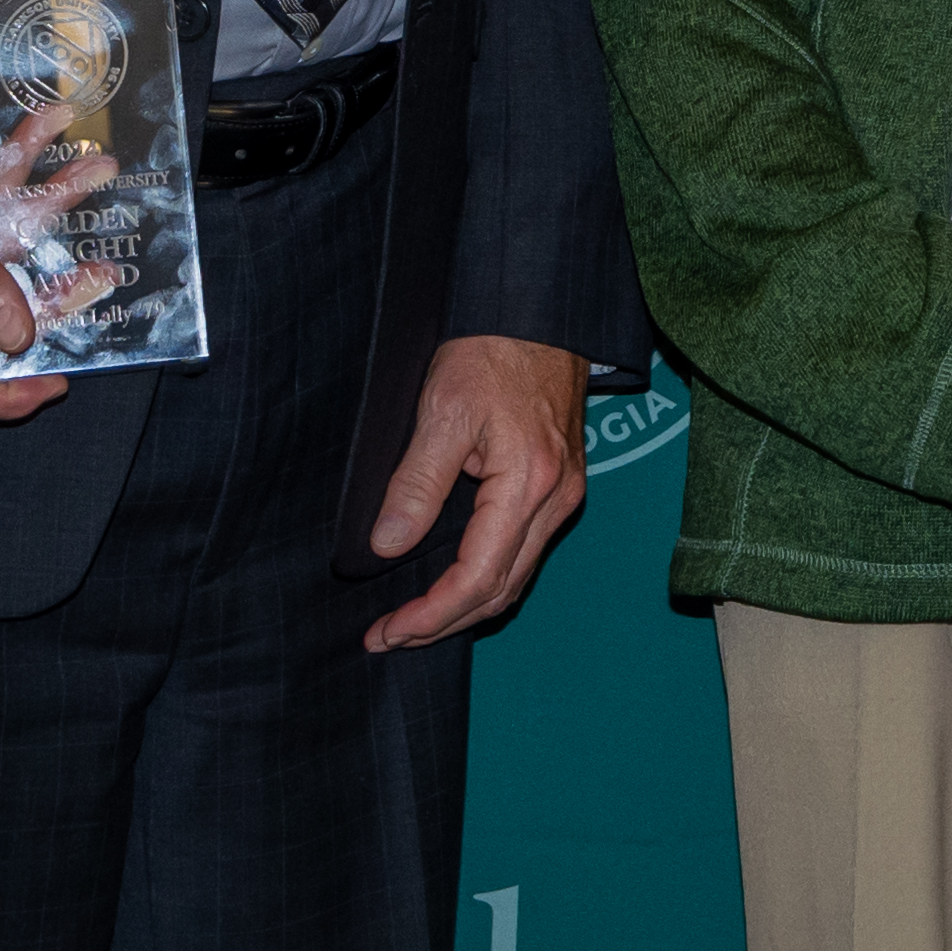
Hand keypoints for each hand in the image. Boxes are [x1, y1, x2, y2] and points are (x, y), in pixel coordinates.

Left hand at [366, 335, 595, 648]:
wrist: (538, 314)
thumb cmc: (491, 352)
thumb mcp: (441, 412)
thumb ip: (416, 483)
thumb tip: (387, 546)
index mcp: (530, 484)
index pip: (478, 578)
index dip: (430, 615)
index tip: (386, 631)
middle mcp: (557, 499)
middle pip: (501, 590)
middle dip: (443, 623)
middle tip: (387, 636)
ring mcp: (564, 494)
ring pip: (515, 578)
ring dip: (464, 608)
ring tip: (411, 620)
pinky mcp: (560, 486)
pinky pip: (523, 553)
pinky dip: (485, 580)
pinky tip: (450, 583)